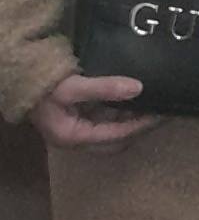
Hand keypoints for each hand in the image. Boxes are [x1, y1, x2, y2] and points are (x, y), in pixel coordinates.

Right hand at [29, 73, 161, 152]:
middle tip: (161, 113)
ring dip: (131, 121)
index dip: (140, 126)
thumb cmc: (41, 85)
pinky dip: (120, 113)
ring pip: (112, 131)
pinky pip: (104, 120)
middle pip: (116, 141)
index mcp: (73, 137)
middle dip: (139, 129)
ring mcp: (76, 129)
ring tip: (154, 106)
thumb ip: (105, 88)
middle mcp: (76, 139)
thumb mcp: (72, 86)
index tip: (161, 116)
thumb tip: (139, 88)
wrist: (16, 78)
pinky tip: (134, 101)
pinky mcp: (76, 119)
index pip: (116, 136)